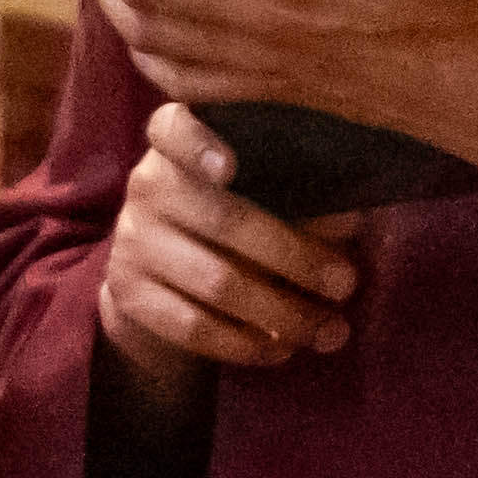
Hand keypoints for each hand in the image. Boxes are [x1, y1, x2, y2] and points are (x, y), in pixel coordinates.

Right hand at [97, 105, 362, 402]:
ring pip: (216, 282)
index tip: (233, 168)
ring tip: (330, 331)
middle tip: (347, 285)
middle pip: (224, 220)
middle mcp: (147, 184)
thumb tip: (351, 220)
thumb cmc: (233, 215)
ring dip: (282, 312)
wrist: (159, 276)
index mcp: (178, 142)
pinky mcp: (127, 293)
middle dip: (296, 258)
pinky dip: (244, 343)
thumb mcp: (260, 189)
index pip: (174, 127)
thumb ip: (301, 191)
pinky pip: (192, 326)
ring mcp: (131, 240)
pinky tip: (281, 349)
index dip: (200, 146)